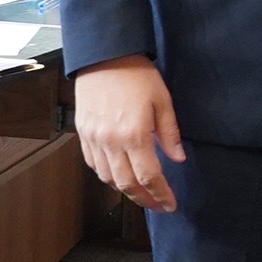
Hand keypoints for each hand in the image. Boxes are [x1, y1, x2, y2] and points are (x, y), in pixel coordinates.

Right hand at [74, 54, 183, 211]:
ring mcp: (94, 139)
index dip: (160, 194)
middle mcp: (111, 141)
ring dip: (125, 190)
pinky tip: (119, 176)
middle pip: (126, 184)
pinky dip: (106, 176)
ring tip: (141, 194)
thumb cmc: (137, 75)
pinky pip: (93, 164)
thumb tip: (178, 159)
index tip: (170, 204)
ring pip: (107, 178)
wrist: (104, 56)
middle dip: (144, 200)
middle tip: (158, 205)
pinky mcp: (83, 133)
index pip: (149, 177)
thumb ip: (170, 134)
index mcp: (134, 134)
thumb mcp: (163, 101)